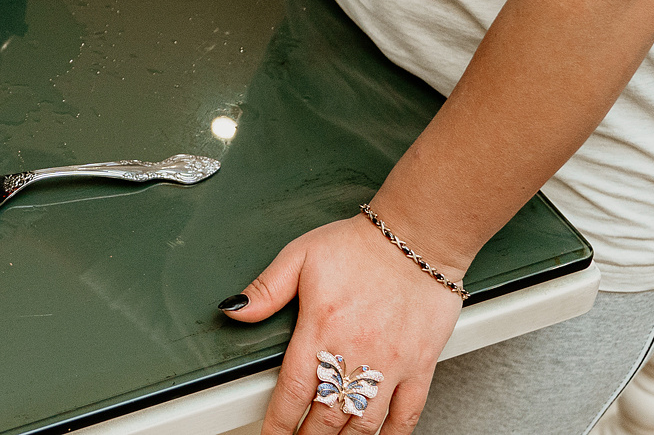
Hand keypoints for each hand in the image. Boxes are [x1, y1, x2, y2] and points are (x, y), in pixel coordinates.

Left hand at [223, 212, 465, 433]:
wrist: (418, 237)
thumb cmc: (360, 245)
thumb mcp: (300, 256)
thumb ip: (266, 289)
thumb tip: (234, 309)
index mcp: (320, 329)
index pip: (293, 392)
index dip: (279, 423)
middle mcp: (355, 353)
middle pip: (325, 416)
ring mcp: (390, 365)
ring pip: (362, 423)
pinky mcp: (420, 367)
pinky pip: (407, 415)